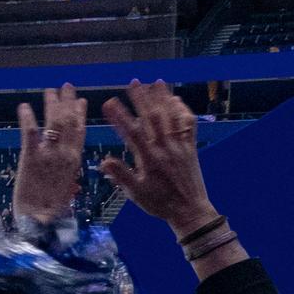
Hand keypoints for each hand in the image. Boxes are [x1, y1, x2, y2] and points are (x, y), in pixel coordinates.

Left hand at [13, 85, 87, 222]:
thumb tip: (74, 181)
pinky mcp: (30, 158)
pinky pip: (30, 133)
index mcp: (75, 161)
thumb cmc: (52, 211)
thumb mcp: (66, 191)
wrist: (39, 222)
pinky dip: (27, 117)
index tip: (80, 101)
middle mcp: (65, 154)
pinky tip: (24, 106)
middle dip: (67, 102)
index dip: (80, 114)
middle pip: (69, 122)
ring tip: (50, 90)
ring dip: (51, 104)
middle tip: (66, 87)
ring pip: (53, 122)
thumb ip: (69, 179)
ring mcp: (48, 154)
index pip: (80, 131)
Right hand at [97, 80, 217, 232]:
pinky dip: (182, 110)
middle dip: (142, 98)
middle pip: (153, 117)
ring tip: (155, 82)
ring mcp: (179, 146)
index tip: (109, 103)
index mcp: (149, 159)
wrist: (190, 211)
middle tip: (133, 82)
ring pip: (171, 116)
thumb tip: (103, 162)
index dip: (120, 116)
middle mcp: (165, 148)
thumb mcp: (135, 193)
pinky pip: (188, 124)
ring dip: (162, 98)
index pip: (132, 133)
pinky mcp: (190, 147)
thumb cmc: (160, 204)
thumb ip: (120, 175)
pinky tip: (175, 99)